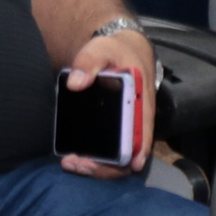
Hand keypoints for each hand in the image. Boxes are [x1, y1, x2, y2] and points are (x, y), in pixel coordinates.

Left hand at [59, 30, 156, 176]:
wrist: (116, 51)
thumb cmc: (114, 51)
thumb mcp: (102, 49)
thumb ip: (89, 61)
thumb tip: (75, 83)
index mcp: (141, 104)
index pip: (145, 133)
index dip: (138, 152)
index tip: (127, 165)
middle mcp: (136, 120)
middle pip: (129, 153)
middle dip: (105, 165)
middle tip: (75, 163)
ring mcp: (124, 127)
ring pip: (117, 156)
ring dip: (95, 165)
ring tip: (70, 163)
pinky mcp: (112, 129)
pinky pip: (106, 150)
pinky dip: (91, 158)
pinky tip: (72, 157)